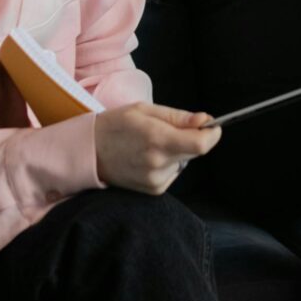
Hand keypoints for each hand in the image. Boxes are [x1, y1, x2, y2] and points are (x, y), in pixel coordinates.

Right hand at [92, 101, 220, 195]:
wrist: (89, 151)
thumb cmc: (116, 124)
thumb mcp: (145, 110)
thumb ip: (178, 117)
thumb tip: (205, 121)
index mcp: (157, 139)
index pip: (200, 144)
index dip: (212, 134)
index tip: (211, 126)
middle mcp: (158, 163)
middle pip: (195, 152)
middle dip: (192, 139)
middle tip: (171, 129)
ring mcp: (155, 179)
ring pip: (184, 162)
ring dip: (178, 152)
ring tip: (152, 144)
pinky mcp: (153, 190)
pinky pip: (174, 173)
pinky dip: (168, 164)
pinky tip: (148, 157)